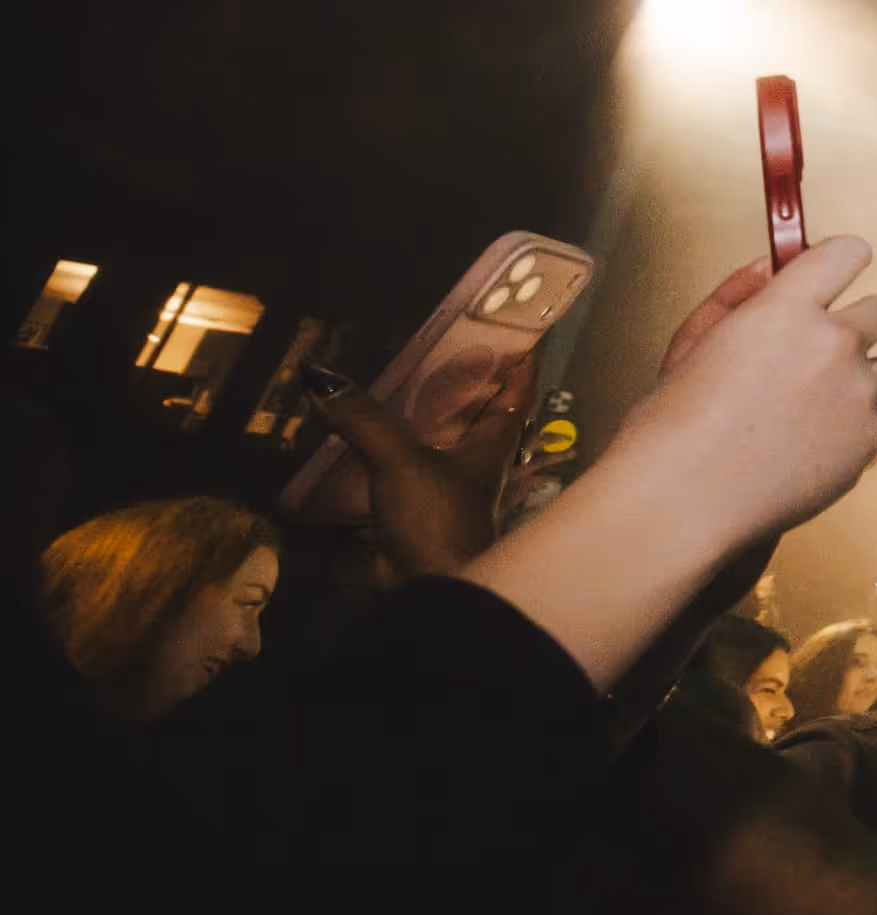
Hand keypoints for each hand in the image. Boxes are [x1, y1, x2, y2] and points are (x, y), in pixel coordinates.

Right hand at [307, 351, 531, 579]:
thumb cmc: (437, 516)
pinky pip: (401, 462)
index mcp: (495, 442)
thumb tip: (318, 374)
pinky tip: (358, 428)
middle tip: (436, 339)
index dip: (521, 358)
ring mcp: (446, 484)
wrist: (428, 588)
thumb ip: (362, 417)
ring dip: (418, 411)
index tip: (520, 325)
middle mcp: (477, 460)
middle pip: (477, 410)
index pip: (518, 389)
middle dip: (462, 379)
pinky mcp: (414, 506)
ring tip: (392, 375)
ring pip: (437, 436)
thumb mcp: (401, 459)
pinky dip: (384, 443)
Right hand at [607, 239, 876, 543]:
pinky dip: (847, 433)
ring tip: (803, 416)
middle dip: (858, 325)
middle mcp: (834, 344)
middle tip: (818, 355)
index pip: (846, 253)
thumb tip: (767, 268)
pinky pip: (872, 423)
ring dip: (855, 383)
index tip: (831, 275)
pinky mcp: (869, 440)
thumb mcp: (691, 345)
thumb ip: (734, 297)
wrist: (682, 500)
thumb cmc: (672, 424)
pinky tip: (802, 453)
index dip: (840, 261)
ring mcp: (858, 394)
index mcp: (787, 310)